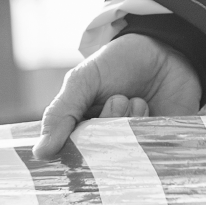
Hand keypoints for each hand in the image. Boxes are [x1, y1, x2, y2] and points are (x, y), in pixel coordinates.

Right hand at [33, 29, 205, 162]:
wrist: (166, 47)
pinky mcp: (162, 147)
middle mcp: (108, 142)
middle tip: (118, 98)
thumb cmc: (120, 62)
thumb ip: (61, 113)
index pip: (71, 153)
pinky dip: (151, 132)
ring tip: (138, 99)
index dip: (77, 146)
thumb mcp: (83, 80)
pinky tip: (152, 109)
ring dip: (132, 123)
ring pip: (127, 155)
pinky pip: (153, 157)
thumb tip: (39, 153)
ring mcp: (135, 146)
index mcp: (83, 129)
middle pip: (101, 156)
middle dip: (110, 124)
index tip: (88, 128)